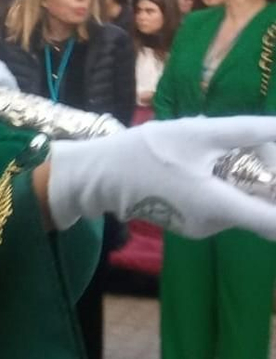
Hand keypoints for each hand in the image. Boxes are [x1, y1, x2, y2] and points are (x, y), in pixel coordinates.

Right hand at [48, 117, 275, 239]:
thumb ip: (248, 132)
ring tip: (223, 148)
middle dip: (266, 174)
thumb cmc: (147, 152)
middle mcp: (217, 224)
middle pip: (262, 205)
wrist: (100, 175)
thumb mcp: (199, 132)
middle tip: (251, 142)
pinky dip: (227, 186)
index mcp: (220, 206)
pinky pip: (224, 205)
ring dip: (246, 178)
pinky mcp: (192, 223)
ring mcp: (203, 227)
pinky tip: (207, 163)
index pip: (275, 223)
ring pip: (243, 203)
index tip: (275, 174)